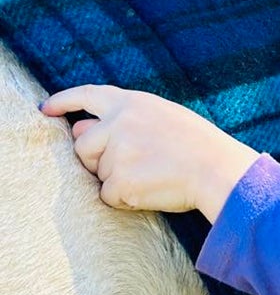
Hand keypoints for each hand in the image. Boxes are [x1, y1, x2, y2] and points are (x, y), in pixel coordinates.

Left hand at [39, 85, 260, 220]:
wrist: (218, 170)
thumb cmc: (198, 145)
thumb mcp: (164, 116)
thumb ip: (123, 119)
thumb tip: (78, 130)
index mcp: (131, 103)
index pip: (86, 95)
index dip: (63, 101)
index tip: (46, 109)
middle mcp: (118, 124)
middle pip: (83, 147)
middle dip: (98, 159)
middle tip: (134, 165)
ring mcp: (118, 152)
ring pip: (98, 174)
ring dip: (118, 180)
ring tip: (153, 175)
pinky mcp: (120, 181)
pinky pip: (108, 196)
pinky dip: (126, 199)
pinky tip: (152, 190)